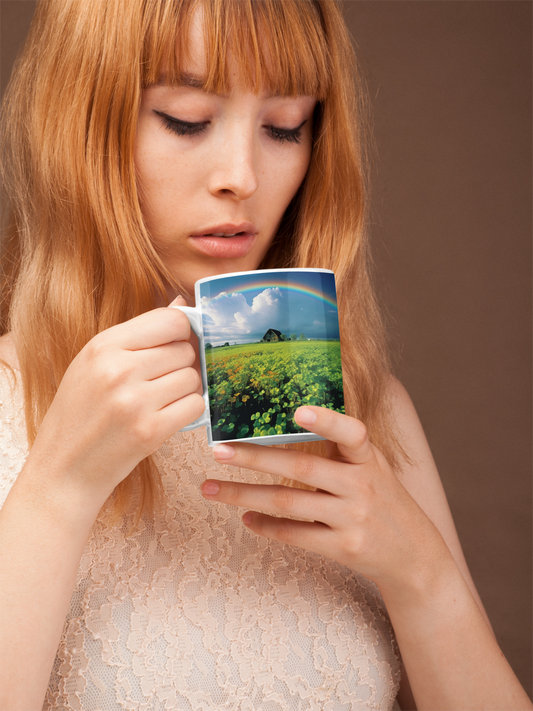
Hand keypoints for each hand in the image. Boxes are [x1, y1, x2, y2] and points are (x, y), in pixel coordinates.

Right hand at [27, 300, 204, 504]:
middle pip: (185, 350)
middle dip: (181, 364)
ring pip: (193, 377)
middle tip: (161, 381)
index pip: (171, 320)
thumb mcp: (95, 363)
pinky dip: (188, 411)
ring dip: (185, 389)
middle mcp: (119, 369)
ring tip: (160, 400)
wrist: (64, 469)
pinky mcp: (150, 431)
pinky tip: (167, 416)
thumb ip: (139, 334)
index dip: (182, 332)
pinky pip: (195, 406)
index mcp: (103, 346)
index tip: (175, 345)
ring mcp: (135, 401)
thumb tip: (183, 303)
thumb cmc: (81, 412)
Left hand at [202, 406, 450, 593]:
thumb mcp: (373, 467)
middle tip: (217, 450)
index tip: (296, 409)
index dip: (326, 420)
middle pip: (301, 467)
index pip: (352, 433)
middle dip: (254, 457)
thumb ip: (342, 446)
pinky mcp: (344, 549)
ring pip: (287, 502)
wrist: (415, 556)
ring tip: (209, 488)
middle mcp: (362, 486)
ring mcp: (353, 519)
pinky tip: (244, 516)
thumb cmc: (383, 500)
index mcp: (368, 459)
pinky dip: (265, 525)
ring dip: (243, 494)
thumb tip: (294, 413)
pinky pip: (294, 535)